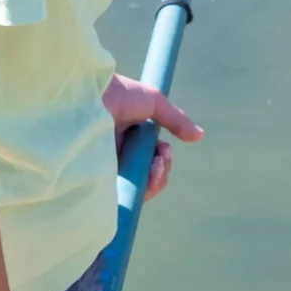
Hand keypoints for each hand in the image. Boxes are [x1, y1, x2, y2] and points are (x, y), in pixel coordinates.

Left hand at [103, 73, 203, 200]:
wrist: (91, 98)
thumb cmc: (118, 95)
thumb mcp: (153, 102)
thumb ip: (176, 120)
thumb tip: (199, 136)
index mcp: (125, 136)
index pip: (149, 158)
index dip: (161, 159)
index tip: (164, 151)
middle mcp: (115, 154)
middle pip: (147, 175)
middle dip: (161, 170)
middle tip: (160, 160)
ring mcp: (106, 167)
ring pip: (138, 187)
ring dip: (155, 180)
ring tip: (155, 166)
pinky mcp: (99, 180)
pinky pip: (125, 196)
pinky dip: (142, 191)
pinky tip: (148, 178)